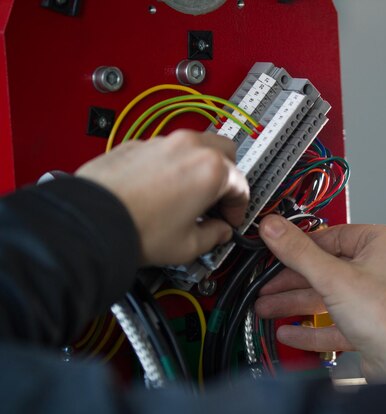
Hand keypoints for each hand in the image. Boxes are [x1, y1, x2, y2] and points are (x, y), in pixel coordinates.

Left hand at [76, 130, 248, 264]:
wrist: (90, 221)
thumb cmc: (137, 229)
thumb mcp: (188, 245)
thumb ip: (214, 236)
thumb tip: (218, 232)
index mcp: (211, 169)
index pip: (241, 184)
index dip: (238, 207)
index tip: (229, 220)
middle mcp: (189, 147)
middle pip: (225, 152)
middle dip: (227, 176)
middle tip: (216, 200)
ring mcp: (162, 142)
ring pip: (195, 146)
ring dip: (199, 167)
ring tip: (187, 195)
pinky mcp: (137, 144)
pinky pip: (165, 150)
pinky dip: (171, 165)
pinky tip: (160, 189)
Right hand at [256, 215, 385, 380]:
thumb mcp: (333, 277)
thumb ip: (299, 252)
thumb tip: (275, 229)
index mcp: (385, 243)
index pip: (334, 236)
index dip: (302, 246)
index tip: (278, 249)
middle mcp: (384, 267)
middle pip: (328, 268)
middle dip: (293, 281)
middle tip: (268, 284)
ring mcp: (378, 298)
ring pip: (329, 296)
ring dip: (297, 304)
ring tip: (268, 307)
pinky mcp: (371, 325)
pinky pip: (336, 322)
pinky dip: (312, 328)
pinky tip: (290, 331)